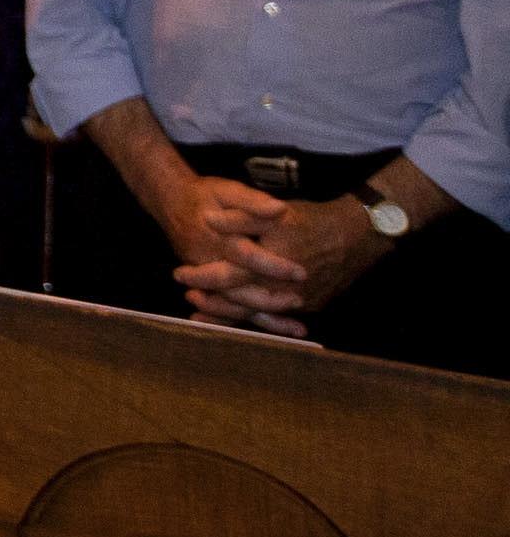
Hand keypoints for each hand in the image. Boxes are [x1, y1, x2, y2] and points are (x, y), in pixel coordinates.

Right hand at [151, 172, 300, 326]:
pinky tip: (278, 330)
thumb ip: (252, 201)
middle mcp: (207, 261)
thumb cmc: (203, 195)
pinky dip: (251, 321)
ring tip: (297, 327)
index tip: (301, 273)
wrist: (170, 202)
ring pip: (234, 305)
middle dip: (270, 299)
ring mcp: (204, 277)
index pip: (247, 255)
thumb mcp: (226, 190)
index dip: (273, 266)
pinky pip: (229, 309)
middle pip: (239, 289)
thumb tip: (280, 209)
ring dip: (265, 319)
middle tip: (300, 300)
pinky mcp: (207, 284)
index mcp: (216, 238)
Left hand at [175, 196, 382, 335]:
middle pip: (239, 303)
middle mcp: (283, 289)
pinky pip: (277, 318)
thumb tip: (207, 219)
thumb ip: (239, 217)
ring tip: (201, 317)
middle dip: (211, 303)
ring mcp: (299, 302)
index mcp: (271, 264)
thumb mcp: (274, 213)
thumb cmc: (312, 221)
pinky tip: (240, 322)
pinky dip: (256, 321)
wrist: (358, 235)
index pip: (227, 276)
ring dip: (228, 317)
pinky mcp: (310, 306)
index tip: (179, 274)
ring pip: (256, 315)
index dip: (201, 276)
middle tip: (189, 299)